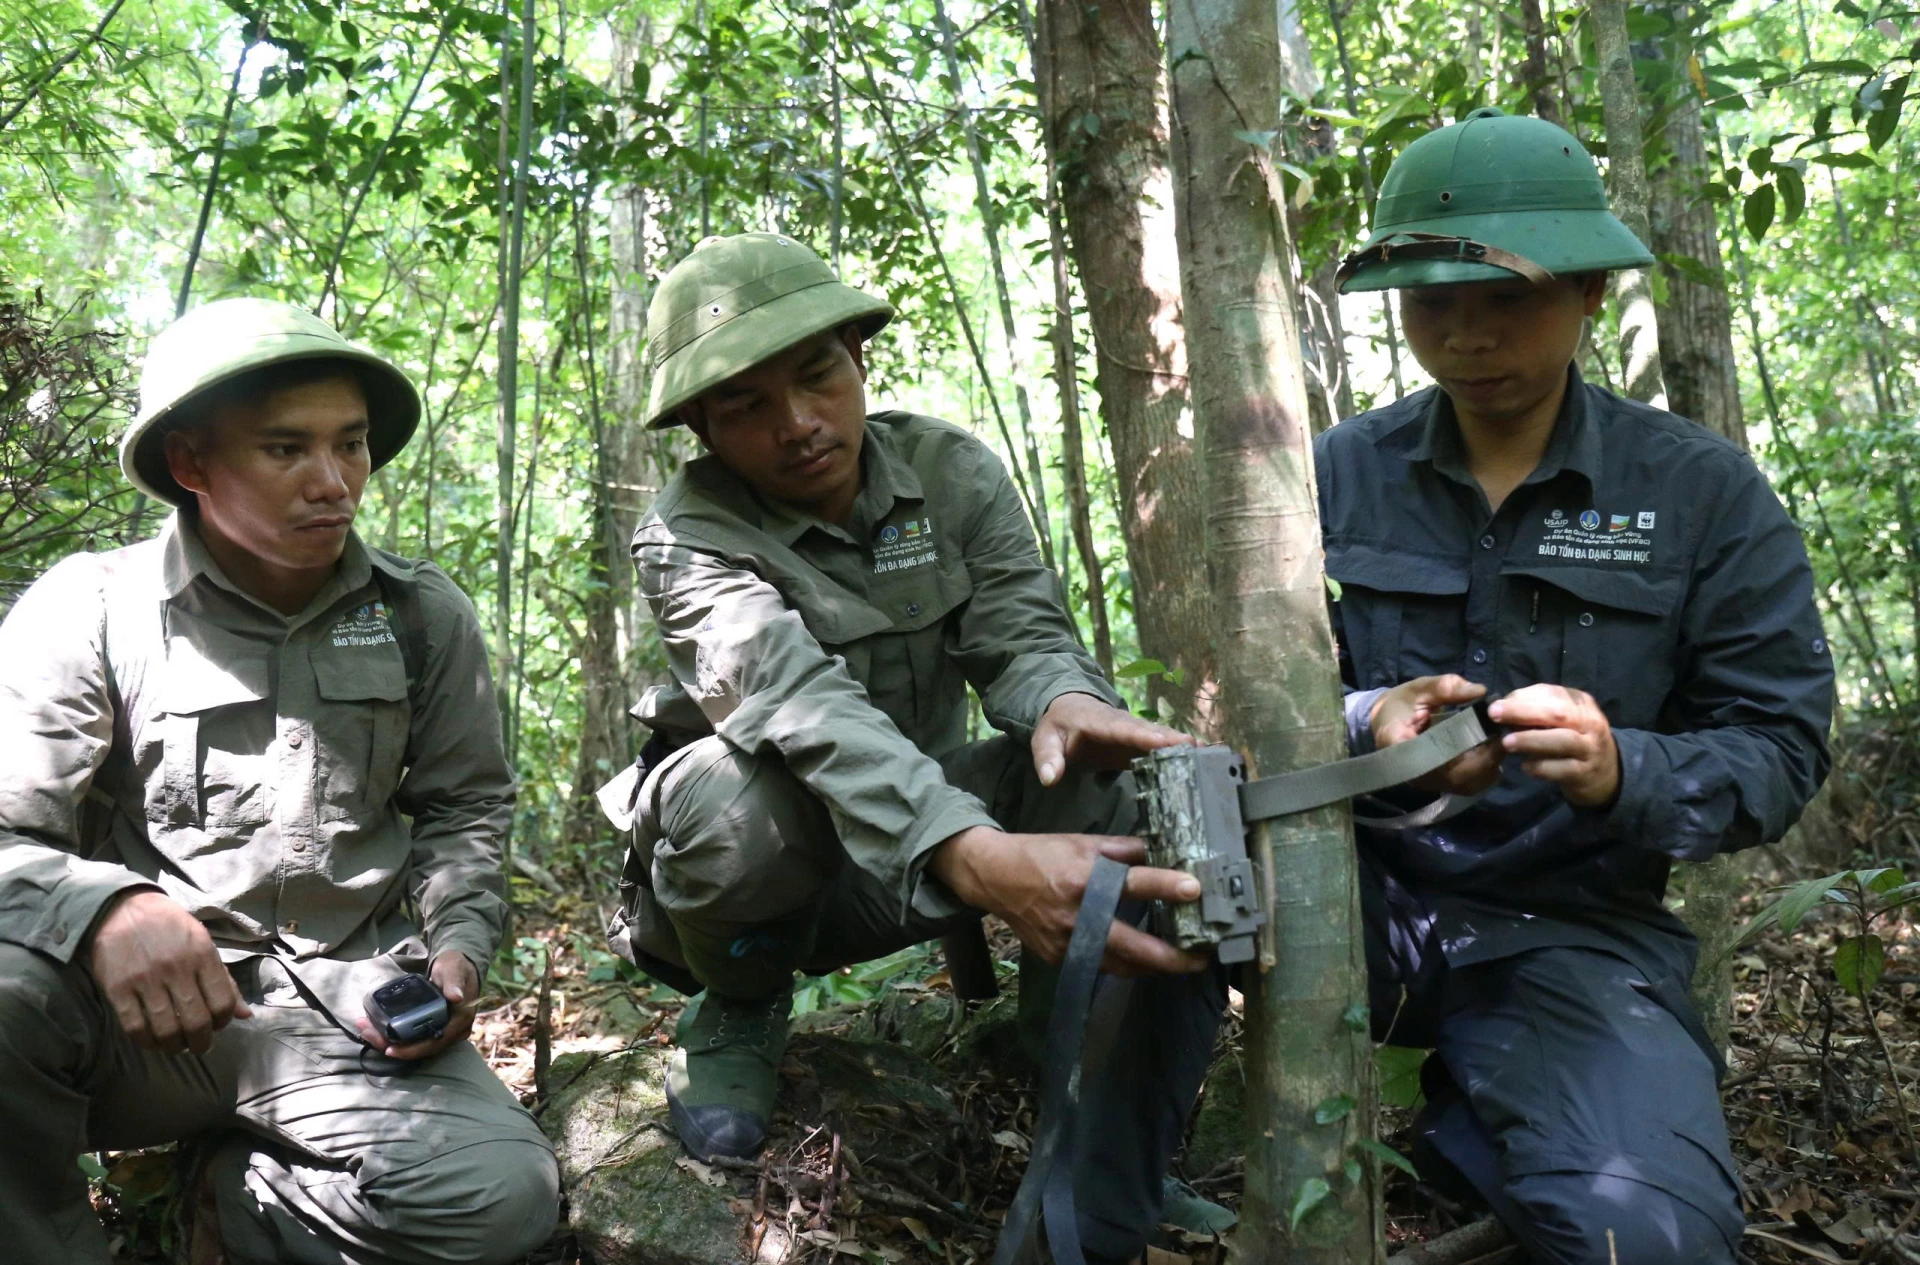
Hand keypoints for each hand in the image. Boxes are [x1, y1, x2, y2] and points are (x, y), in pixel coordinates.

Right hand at [85, 890, 251, 1054]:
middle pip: (196, 1021)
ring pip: (166, 1029)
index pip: (222, 1002)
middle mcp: (176, 968)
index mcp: (202, 955)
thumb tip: (245, 1015)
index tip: (218, 1026)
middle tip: (199, 1046)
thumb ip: (223, 980)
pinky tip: (152, 1040)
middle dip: (201, 1042)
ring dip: (174, 1046)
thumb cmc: (169, 928)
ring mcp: (145, 980)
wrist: (122, 909)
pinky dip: (146, 1041)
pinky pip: (135, 1027)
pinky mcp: (117, 989)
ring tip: (176, 1046)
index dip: (224, 1021)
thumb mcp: (203, 944)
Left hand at [354, 951, 479, 1059]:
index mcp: (460, 1021)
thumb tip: (456, 997)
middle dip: (393, 1046)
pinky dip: (393, 1035)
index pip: (435, 1042)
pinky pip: (413, 1038)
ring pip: (414, 1045)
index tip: (389, 1049)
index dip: (412, 1050)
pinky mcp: (431, 1028)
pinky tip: (375, 1029)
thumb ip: (454, 981)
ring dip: (389, 1041)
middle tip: (368, 1034)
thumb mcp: (454, 969)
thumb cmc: (455, 967)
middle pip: (421, 1048)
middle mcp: (452, 1032)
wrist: (457, 968)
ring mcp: (442, 1032)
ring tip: (366, 1030)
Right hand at [928, 826, 1208, 976]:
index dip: (1168, 886)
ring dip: (1152, 968)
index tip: (1196, 890)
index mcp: (1086, 881)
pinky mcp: (1059, 958)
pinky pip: (1100, 967)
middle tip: (1202, 959)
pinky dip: (1124, 966)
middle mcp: (1079, 917)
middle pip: (1135, 947)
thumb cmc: (1042, 855)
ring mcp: (1068, 944)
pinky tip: (1142, 962)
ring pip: (1121, 967)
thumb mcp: (1082, 842)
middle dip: (1173, 958)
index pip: (1135, 884)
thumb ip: (1122, 850)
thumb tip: (1159, 853)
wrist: (995, 877)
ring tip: (1179, 964)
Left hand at [1033, 691, 1192, 786]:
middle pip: (1151, 732)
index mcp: (1100, 722)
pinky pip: (1163, 747)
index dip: (1144, 735)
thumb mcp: (1044, 739)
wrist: (1069, 710)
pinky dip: (1183, 753)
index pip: (1122, 729)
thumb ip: (1047, 758)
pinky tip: (1205, 760)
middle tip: (1199, 749)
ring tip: (1210, 754)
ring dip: (1184, 746)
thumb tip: (1050, 778)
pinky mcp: (1142, 743)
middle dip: (1174, 740)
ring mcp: (1135, 733)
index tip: (1164, 742)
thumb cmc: (1059, 726)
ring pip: (1162, 738)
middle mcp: (1124, 724)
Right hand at [1370, 674, 1501, 796]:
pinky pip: (1467, 786)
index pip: (1439, 754)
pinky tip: (1490, 753)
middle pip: (1457, 776)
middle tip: (1501, 734)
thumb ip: (1446, 687)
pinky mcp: (1438, 785)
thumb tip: (1480, 691)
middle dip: (1485, 757)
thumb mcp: (1419, 688)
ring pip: (1466, 784)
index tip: (1490, 729)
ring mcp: (1426, 783)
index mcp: (1400, 745)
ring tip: (1497, 742)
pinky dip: (1484, 772)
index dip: (1470, 745)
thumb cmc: (1401, 704)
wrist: (1386, 723)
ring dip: (1488, 766)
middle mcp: (1413, 772)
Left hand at [1488, 683, 1619, 807]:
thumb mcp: (1563, 719)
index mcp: (1581, 703)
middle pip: (1558, 714)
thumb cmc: (1575, 739)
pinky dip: (1541, 767)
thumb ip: (1538, 710)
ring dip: (1531, 740)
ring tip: (1507, 742)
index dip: (1523, 697)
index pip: (1552, 694)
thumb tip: (1504, 706)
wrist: (1608, 773)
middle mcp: (1590, 722)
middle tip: (1494, 714)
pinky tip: (1525, 766)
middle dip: (1523, 712)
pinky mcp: (1585, 773)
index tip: (1497, 703)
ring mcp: (1590, 749)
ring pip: (1563, 741)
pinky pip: (1562, 769)